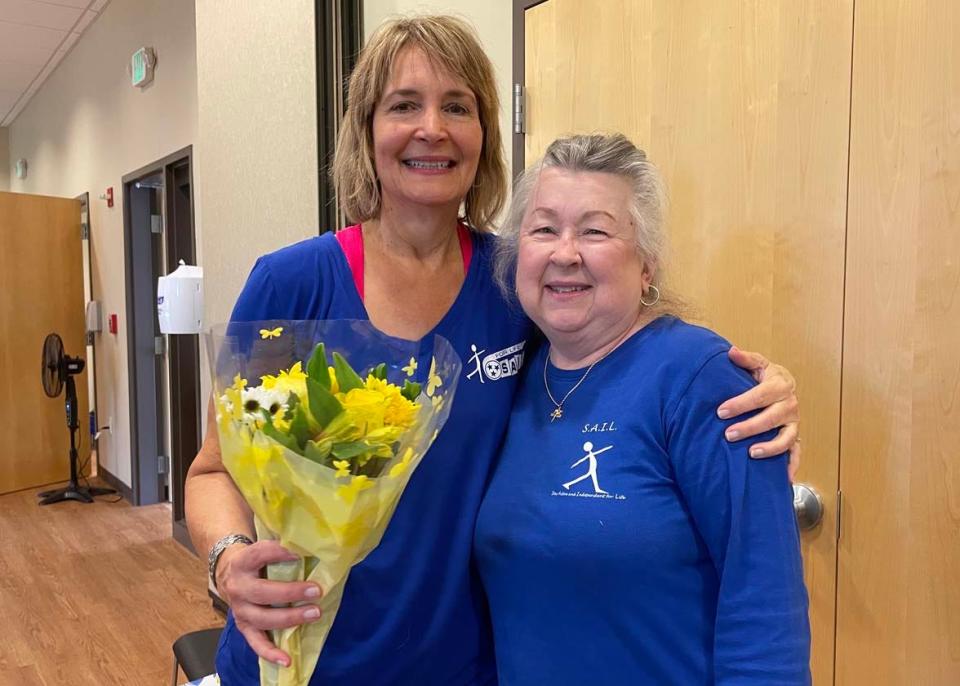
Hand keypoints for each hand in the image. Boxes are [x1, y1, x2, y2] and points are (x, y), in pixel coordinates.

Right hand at [217, 540, 322, 666]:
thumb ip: (282, 547)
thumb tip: (313, 544)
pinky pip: (256, 643)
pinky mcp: (244, 626)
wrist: (229, 573)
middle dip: (291, 593)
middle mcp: (238, 586)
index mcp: (243, 561)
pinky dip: (271, 653)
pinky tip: (287, 660)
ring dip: (290, 618)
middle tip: (317, 591)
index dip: (280, 553)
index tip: (301, 553)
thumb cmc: (257, 560)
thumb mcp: (264, 548)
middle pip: (262, 592)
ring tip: (315, 613)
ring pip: (262, 618)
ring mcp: (240, 609)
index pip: (260, 554)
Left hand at [720, 346, 800, 480]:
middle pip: (772, 418)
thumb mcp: (756, 364)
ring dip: (770, 447)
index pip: (760, 395)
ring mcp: (794, 422)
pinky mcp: (795, 435)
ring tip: (751, 453)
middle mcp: (790, 404)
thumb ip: (745, 359)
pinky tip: (783, 479)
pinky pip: (796, 452)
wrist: (782, 384)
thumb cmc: (763, 376)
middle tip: (728, 435)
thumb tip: (731, 352)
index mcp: (780, 384)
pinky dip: (792, 465)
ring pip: (786, 437)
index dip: (741, 404)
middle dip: (750, 427)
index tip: (721, 411)